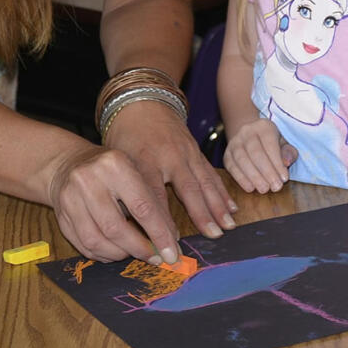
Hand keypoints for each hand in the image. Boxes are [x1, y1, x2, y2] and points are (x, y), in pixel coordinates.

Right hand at [45, 142, 181, 263]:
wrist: (68, 164)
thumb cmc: (111, 171)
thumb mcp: (134, 173)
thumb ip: (152, 203)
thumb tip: (170, 239)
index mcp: (115, 165)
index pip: (142, 207)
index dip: (159, 234)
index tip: (172, 253)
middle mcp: (89, 180)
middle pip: (116, 228)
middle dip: (139, 249)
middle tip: (155, 259)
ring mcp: (70, 198)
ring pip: (97, 241)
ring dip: (120, 254)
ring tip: (134, 253)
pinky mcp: (60, 216)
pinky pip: (83, 245)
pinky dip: (103, 255)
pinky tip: (115, 252)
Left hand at [104, 100, 237, 238]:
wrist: (142, 101)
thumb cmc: (124, 135)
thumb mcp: (117, 160)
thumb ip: (125, 189)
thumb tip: (130, 226)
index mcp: (144, 161)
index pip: (154, 199)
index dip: (162, 225)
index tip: (170, 246)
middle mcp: (169, 156)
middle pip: (188, 190)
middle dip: (201, 215)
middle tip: (212, 237)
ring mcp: (186, 152)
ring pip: (205, 181)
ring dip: (218, 205)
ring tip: (228, 226)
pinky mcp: (196, 150)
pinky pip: (211, 172)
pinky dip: (222, 191)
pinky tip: (231, 207)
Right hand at [222, 117, 297, 193]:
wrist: (249, 137)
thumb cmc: (271, 144)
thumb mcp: (284, 144)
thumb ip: (289, 152)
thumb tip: (287, 162)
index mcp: (264, 126)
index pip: (270, 145)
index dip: (277, 163)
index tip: (284, 179)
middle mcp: (247, 131)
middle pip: (255, 152)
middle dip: (266, 172)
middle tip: (275, 187)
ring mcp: (234, 142)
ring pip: (242, 159)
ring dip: (254, 177)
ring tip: (264, 189)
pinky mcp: (227, 154)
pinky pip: (231, 166)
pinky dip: (241, 178)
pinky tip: (250, 188)